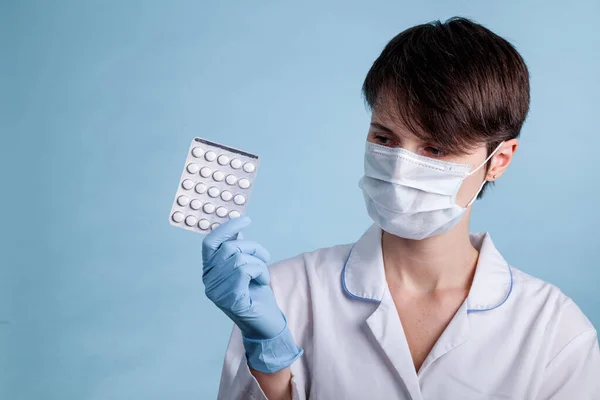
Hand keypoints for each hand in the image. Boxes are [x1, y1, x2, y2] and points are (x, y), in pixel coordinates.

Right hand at [202, 216, 285, 339]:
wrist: (265, 323)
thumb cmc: (256, 294)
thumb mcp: (246, 267)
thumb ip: (237, 250)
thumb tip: (236, 230)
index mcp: (209, 271)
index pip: (210, 243)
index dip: (226, 228)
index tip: (245, 219)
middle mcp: (209, 281)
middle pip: (229, 248)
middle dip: (253, 248)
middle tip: (264, 257)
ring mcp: (217, 292)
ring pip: (239, 258)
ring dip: (259, 263)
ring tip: (263, 274)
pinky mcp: (231, 299)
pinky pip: (245, 271)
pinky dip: (259, 272)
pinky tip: (262, 281)